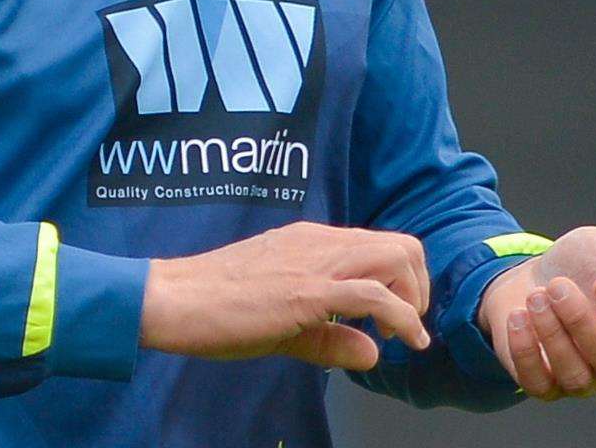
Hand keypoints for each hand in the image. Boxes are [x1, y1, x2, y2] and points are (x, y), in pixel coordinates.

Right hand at [141, 220, 430, 371]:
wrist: (177, 298)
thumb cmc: (217, 307)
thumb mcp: (284, 324)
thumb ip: (330, 337)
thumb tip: (373, 353)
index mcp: (309, 242)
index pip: (378, 244)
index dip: (400, 282)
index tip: (392, 319)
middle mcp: (318, 242)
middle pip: (401, 244)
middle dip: (418, 287)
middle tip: (405, 325)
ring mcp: (315, 262)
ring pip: (396, 256)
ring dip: (414, 299)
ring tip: (403, 333)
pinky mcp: (309, 290)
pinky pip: (376, 294)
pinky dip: (402, 318)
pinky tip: (400, 342)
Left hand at [477, 225, 595, 398]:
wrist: (531, 277)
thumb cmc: (579, 265)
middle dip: (581, 321)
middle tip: (556, 285)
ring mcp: (585, 378)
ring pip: (578, 378)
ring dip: (552, 334)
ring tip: (534, 296)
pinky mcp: (546, 383)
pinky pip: (539, 385)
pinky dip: (525, 353)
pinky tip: (517, 316)